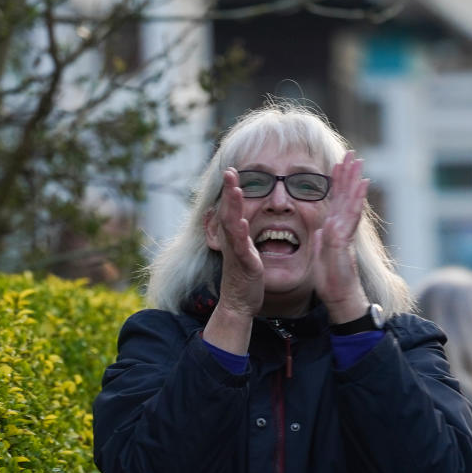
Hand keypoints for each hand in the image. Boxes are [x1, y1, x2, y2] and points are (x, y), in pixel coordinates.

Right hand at [211, 167, 263, 316]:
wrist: (238, 303)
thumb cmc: (243, 277)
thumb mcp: (244, 250)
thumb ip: (243, 234)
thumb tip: (242, 219)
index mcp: (234, 237)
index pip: (231, 209)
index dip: (231, 189)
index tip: (232, 170)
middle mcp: (231, 242)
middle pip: (227, 212)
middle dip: (229, 190)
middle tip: (229, 171)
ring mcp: (236, 253)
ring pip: (232, 226)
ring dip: (233, 208)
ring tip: (235, 190)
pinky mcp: (244, 265)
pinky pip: (241, 248)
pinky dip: (241, 235)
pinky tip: (243, 223)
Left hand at [313, 151, 369, 321]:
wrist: (338, 295)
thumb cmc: (330, 277)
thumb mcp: (320, 253)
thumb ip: (321, 238)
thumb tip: (320, 229)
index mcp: (333, 228)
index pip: (335, 200)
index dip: (336, 182)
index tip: (337, 164)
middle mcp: (341, 226)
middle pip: (346, 195)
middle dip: (348, 174)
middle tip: (352, 153)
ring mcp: (345, 231)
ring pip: (351, 201)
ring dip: (354, 180)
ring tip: (358, 162)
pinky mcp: (345, 239)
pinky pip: (351, 216)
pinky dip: (357, 199)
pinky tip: (362, 184)